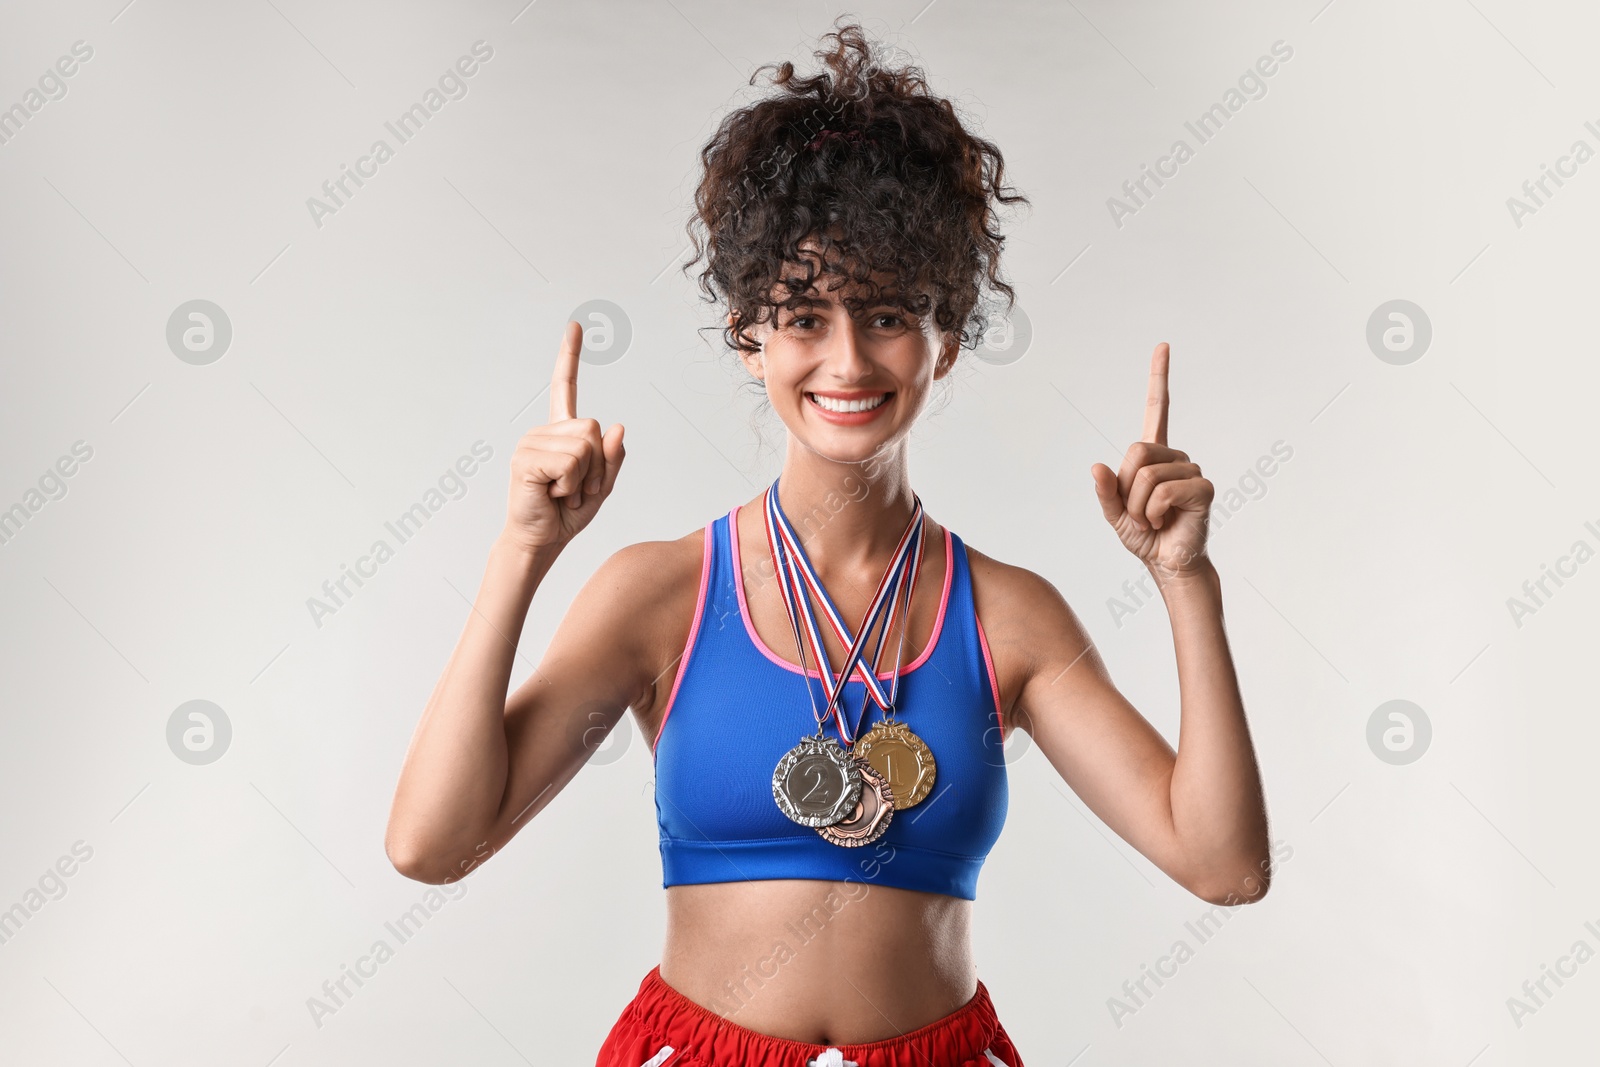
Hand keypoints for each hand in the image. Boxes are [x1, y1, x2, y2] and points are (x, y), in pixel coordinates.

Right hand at [503, 321, 625, 550]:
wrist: (542, 540)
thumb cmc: (567, 514)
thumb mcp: (602, 486)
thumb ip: (613, 459)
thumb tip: (618, 427)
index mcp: (561, 433)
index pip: (565, 386)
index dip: (569, 356)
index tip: (575, 325)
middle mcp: (544, 431)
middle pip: (594, 428)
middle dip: (598, 465)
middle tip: (576, 489)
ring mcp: (532, 442)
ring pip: (586, 446)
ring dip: (584, 479)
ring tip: (563, 493)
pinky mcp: (525, 458)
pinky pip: (570, 462)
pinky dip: (570, 485)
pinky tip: (553, 494)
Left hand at [1090, 343, 1212, 576]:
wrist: (1168, 562)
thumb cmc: (1145, 535)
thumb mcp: (1114, 513)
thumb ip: (1105, 491)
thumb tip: (1096, 466)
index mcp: (1154, 456)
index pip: (1157, 409)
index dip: (1159, 377)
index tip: (1163, 346)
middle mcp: (1175, 457)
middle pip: (1136, 452)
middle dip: (1127, 489)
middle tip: (1139, 512)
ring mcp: (1191, 470)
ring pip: (1146, 476)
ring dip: (1139, 507)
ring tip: (1152, 519)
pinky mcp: (1203, 488)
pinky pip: (1163, 491)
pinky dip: (1154, 512)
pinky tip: (1165, 522)